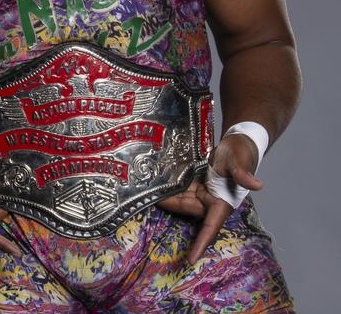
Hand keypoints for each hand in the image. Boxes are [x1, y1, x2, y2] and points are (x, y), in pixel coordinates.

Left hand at [157, 132, 262, 263]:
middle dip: (169, 207)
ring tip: (145, 193)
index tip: (190, 260)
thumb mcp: (240, 161)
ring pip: (181, 200)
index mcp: (222, 203)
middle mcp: (211, 202)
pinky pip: (180, 190)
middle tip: (146, 200)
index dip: (200, 244)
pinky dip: (169, 189)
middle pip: (186, 209)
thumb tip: (257, 185)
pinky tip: (154, 185)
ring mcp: (202, 193)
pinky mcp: (196, 184)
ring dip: (166, 198)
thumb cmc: (241, 153)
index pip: (210, 228)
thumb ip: (243, 173)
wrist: (237, 142)